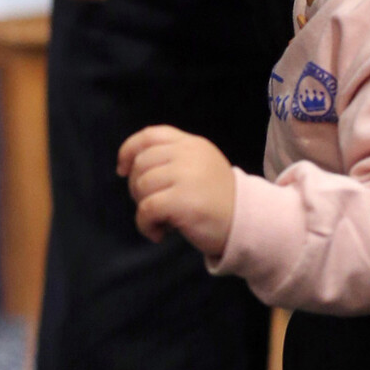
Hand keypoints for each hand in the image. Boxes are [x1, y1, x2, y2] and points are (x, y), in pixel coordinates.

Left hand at [118, 125, 235, 255]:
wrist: (247, 223)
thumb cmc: (218, 199)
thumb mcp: (199, 166)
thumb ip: (173, 159)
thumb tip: (132, 167)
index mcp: (191, 143)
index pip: (150, 135)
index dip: (129, 150)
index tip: (122, 169)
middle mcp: (187, 153)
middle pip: (141, 162)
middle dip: (136, 187)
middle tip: (151, 206)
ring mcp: (185, 175)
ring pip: (141, 185)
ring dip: (143, 208)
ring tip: (160, 221)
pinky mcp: (182, 200)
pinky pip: (147, 209)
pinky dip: (145, 224)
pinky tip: (159, 234)